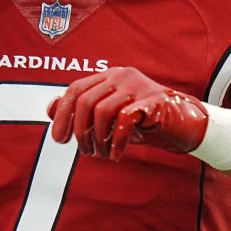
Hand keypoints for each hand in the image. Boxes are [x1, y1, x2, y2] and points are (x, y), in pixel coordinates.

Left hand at [47, 67, 208, 159]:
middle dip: (80, 131)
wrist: (182, 126)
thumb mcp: (108, 117)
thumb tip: (49, 108)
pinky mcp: (155, 101)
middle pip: (86, 101)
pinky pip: (125, 120)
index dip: (63, 115)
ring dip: (98, 139)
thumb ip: (81, 111)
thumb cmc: (141, 122)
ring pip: (103, 111)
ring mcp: (139, 86)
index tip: (59, 139)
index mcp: (108, 76)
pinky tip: (116, 154)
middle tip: (86, 152)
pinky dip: (116, 141)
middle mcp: (122, 75)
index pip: (76, 89)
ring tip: (102, 154)